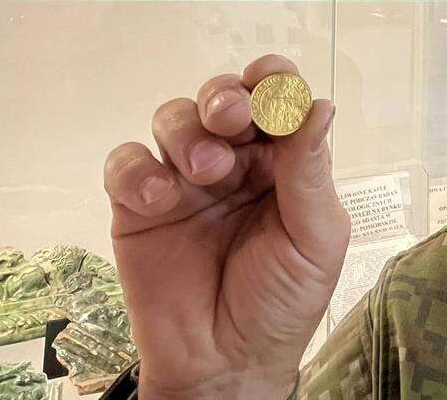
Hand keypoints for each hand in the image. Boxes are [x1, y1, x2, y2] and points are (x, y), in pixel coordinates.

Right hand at [103, 54, 349, 399]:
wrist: (226, 365)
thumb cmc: (282, 302)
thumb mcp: (315, 238)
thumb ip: (310, 172)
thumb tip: (320, 104)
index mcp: (282, 159)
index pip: (276, 100)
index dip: (273, 80)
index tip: (272, 82)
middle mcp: (234, 159)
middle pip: (222, 97)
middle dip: (226, 96)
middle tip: (231, 115)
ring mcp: (184, 179)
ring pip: (174, 118)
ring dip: (187, 130)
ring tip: (205, 169)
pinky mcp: (137, 205)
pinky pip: (126, 163)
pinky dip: (137, 168)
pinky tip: (159, 197)